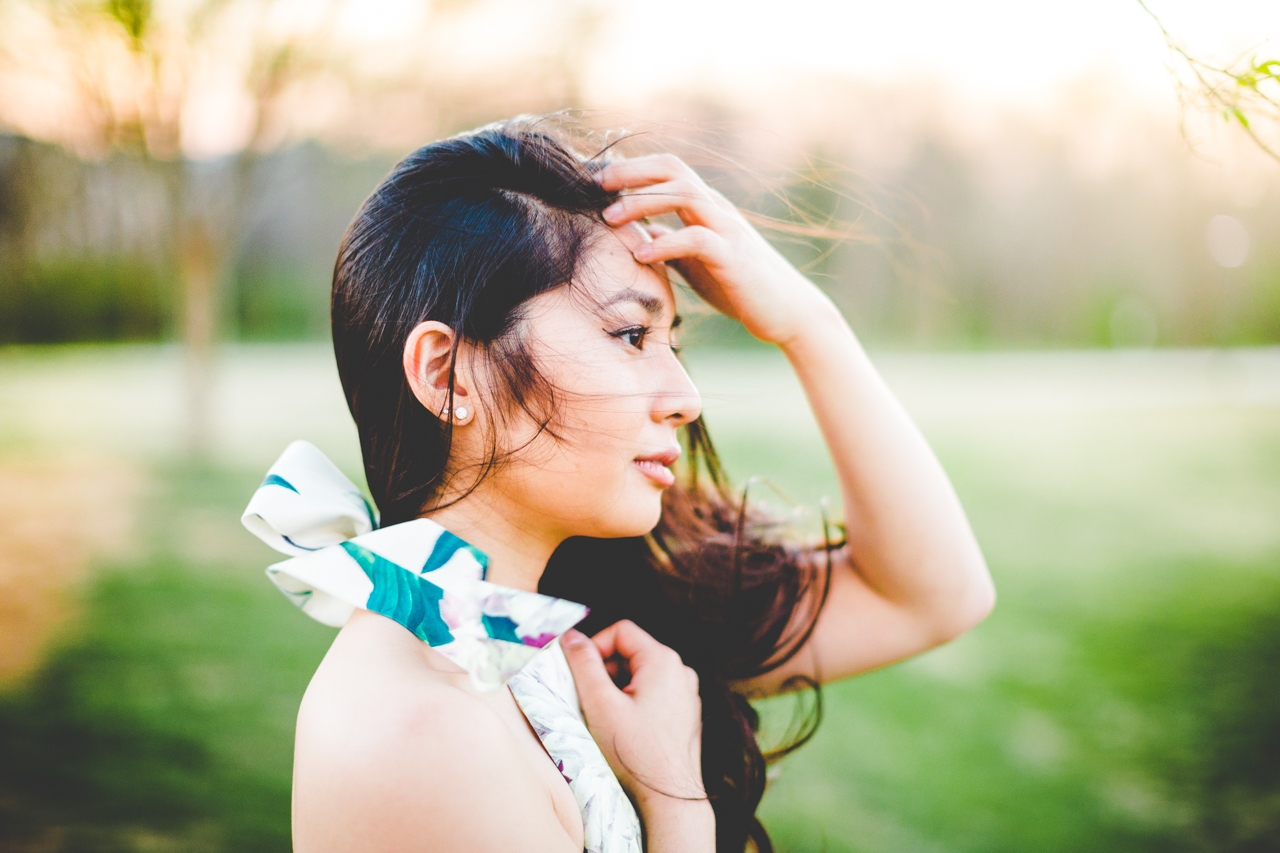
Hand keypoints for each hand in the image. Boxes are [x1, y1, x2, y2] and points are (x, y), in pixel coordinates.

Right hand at [561, 621, 705, 809]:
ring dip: (616, 688)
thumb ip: (583, 664)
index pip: (621, 631)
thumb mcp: (600, 704)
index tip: (577, 672)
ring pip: (640, 674)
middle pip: (631, 652)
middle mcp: (681, 671)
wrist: (669, 800)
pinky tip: (622, 728)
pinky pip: (653, 693)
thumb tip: (571, 636)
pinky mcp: (685, 714)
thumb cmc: (634, 752)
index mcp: (663, 660)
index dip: (594, 646)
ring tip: (603, 717)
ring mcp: (686, 693)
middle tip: (587, 698)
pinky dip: (632, 702)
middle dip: (604, 670)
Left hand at [598, 154, 836, 346]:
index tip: (594, 181)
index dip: (630, 168)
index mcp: (705, 207)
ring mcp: (727, 229)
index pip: (666, 170)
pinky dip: (665, 243)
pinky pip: (696, 238)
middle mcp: (716, 209)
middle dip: (631, 172)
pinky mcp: (733, 256)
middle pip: (673, 168)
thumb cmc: (739, 286)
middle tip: (595, 185)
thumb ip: (671, 242)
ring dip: (642, 202)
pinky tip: (641, 256)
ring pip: (684, 194)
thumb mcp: (696, 261)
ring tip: (610, 218)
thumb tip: (641, 231)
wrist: (787, 311)